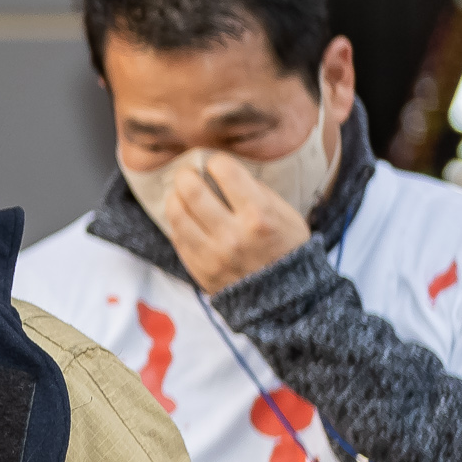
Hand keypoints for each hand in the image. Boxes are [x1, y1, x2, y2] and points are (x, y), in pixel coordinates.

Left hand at [155, 152, 310, 292]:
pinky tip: (184, 216)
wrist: (283, 299)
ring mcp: (212, 254)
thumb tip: (224, 173)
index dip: (217, 162)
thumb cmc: (287, 248)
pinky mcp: (198, 268)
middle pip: (192, 191)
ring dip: (174, 197)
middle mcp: (232, 234)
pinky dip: (177, 222)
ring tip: (180, 193)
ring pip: (176, 213)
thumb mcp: (286, 215)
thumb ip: (256, 192)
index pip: (225, 172)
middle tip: (188, 173)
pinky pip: (177, 236)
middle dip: (186, 175)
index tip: (216, 164)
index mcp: (258, 216)